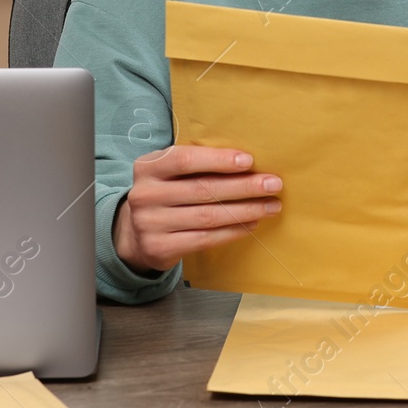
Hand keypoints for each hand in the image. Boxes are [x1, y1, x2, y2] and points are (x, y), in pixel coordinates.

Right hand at [112, 145, 282, 274]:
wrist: (135, 232)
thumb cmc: (165, 193)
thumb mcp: (169, 173)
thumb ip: (196, 164)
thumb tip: (247, 162)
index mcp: (147, 167)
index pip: (184, 160)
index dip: (218, 160)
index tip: (249, 161)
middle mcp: (145, 195)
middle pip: (202, 190)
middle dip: (243, 187)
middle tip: (273, 184)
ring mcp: (150, 223)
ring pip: (207, 216)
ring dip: (245, 210)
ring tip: (270, 206)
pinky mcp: (159, 248)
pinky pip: (204, 238)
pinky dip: (232, 231)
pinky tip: (251, 224)